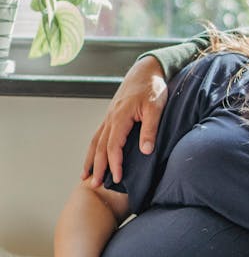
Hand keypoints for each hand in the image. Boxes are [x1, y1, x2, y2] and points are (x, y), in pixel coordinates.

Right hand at [83, 56, 167, 186]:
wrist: (146, 70)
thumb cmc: (152, 87)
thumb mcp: (155, 107)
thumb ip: (150, 129)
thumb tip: (145, 151)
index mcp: (120, 117)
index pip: (113, 146)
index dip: (114, 164)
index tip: (117, 179)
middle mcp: (111, 118)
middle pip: (100, 147)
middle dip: (97, 167)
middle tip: (94, 185)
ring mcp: (109, 116)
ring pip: (96, 141)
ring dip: (90, 160)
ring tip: (85, 177)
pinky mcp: (112, 115)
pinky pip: (99, 135)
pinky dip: (94, 148)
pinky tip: (93, 157)